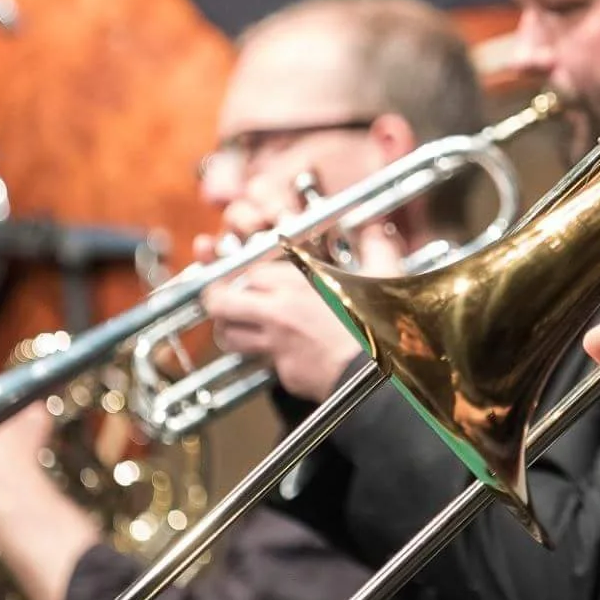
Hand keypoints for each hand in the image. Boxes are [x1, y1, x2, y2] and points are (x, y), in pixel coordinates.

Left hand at [199, 257, 368, 402]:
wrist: (379, 371)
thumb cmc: (380, 324)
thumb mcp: (383, 275)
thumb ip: (376, 246)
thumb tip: (375, 228)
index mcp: (298, 282)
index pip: (250, 271)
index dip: (246, 274)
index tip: (250, 277)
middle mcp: (279, 311)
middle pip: (221, 301)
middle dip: (216, 300)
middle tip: (219, 301)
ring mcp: (276, 343)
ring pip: (228, 336)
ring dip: (229, 332)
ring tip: (235, 329)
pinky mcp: (281, 371)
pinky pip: (257, 363)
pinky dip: (260, 359)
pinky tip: (272, 355)